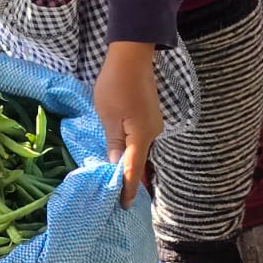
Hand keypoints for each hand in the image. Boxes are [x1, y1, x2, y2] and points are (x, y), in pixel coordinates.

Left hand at [94, 41, 162, 208]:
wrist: (132, 55)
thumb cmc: (116, 84)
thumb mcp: (108, 115)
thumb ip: (113, 142)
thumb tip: (115, 165)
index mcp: (142, 136)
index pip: (133, 169)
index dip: (127, 188)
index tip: (123, 206)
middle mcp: (153, 132)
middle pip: (138, 161)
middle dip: (126, 177)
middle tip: (112, 195)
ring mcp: (153, 123)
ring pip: (138, 149)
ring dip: (127, 162)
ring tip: (113, 178)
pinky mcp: (149, 116)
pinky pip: (139, 138)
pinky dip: (129, 148)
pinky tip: (119, 153)